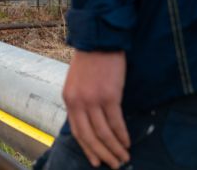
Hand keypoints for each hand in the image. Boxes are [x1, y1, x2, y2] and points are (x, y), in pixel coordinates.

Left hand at [62, 50, 129, 168]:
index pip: (77, 131)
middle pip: (89, 136)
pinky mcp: (109, 95)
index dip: (88, 148)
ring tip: (123, 157)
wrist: (100, 39)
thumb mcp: (78, 82)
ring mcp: (93, 100)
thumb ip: (82, 101)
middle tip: (113, 165)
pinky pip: (116, 122)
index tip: (96, 160)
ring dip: (114, 148)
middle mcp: (78, 102)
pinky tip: (127, 142)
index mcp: (69, 100)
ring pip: (103, 133)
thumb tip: (92, 122)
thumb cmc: (91, 59)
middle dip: (102, 153)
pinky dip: (122, 135)